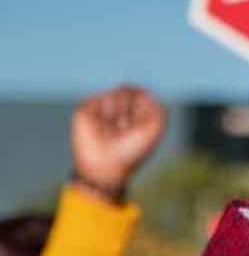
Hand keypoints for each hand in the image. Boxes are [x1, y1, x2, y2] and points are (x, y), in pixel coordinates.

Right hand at [70, 85, 167, 202]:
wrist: (105, 165)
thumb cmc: (132, 150)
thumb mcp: (154, 129)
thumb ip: (156, 106)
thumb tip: (141, 90)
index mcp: (136, 116)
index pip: (142, 95)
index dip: (143, 108)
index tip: (139, 125)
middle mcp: (119, 111)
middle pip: (129, 90)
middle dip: (131, 108)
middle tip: (125, 128)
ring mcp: (102, 110)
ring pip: (116, 92)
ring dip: (118, 111)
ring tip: (113, 128)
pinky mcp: (85, 110)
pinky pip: (99, 97)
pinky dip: (102, 111)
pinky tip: (100, 125)